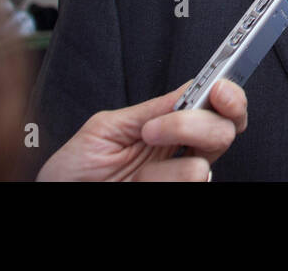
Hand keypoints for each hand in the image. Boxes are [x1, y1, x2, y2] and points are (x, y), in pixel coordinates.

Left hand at [37, 80, 247, 180]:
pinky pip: (188, 186)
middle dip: (193, 125)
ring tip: (136, 173)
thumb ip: (150, 109)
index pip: (216, 105)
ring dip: (162, 170)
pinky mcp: (177, 196)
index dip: (229, 94)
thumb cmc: (73, 173)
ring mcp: (179, 180)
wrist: (58, 198)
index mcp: (170, 125)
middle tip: (153, 131)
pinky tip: (140, 185)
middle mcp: (181, 153)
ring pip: (201, 167)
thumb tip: (190, 89)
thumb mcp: (106, 129)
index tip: (219, 90)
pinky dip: (159, 185)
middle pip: (223, 130)